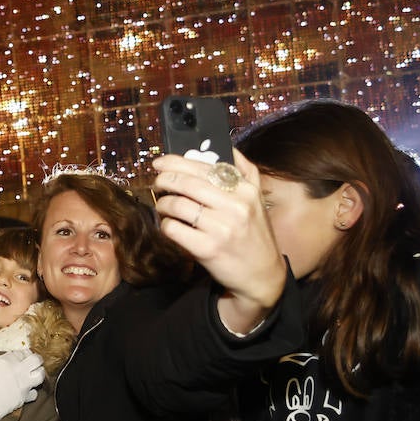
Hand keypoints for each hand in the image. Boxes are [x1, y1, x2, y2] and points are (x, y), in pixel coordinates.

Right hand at [0, 350, 44, 420]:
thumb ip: (3, 362)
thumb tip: (11, 362)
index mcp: (6, 359)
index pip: (23, 352)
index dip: (23, 355)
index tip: (23, 358)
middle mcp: (18, 369)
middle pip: (36, 360)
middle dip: (36, 361)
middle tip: (33, 365)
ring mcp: (23, 384)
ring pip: (41, 375)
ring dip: (38, 375)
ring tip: (33, 377)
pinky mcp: (24, 397)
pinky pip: (34, 393)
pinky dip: (31, 393)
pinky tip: (26, 393)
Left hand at [150, 149, 287, 333]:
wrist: (262, 275)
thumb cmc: (254, 234)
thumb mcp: (256, 199)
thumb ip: (244, 171)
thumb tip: (225, 145)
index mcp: (245, 190)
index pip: (205, 167)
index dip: (176, 162)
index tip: (160, 162)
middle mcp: (235, 206)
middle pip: (187, 183)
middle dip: (164, 180)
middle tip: (157, 183)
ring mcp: (221, 228)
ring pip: (177, 205)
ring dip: (163, 204)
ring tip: (164, 206)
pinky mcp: (207, 248)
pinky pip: (174, 229)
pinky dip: (166, 225)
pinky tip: (169, 225)